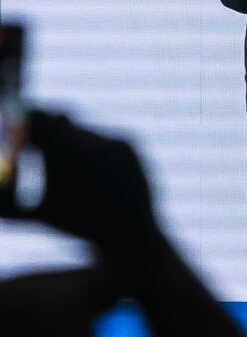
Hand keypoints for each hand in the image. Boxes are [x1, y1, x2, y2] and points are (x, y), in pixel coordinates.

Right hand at [0, 111, 160, 262]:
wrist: (127, 231)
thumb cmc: (76, 225)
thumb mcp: (35, 214)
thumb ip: (6, 200)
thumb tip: (2, 176)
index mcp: (60, 157)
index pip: (34, 122)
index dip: (22, 123)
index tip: (15, 130)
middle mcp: (87, 142)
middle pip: (58, 119)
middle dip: (45, 128)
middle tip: (34, 139)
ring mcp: (110, 139)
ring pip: (82, 132)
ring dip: (73, 147)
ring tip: (79, 181)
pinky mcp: (128, 142)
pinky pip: (104, 139)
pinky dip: (97, 154)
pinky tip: (104, 179)